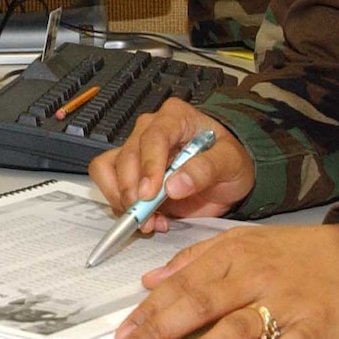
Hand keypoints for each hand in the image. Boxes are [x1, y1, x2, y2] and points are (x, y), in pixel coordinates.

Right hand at [88, 98, 253, 229]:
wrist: (226, 176)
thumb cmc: (229, 161)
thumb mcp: (230, 163)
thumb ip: (206, 170)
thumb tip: (174, 185)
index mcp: (176, 117)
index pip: (153, 137)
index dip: (148, 166)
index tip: (149, 194)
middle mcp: (150, 129)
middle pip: (127, 156)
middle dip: (133, 191)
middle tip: (148, 218)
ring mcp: (137, 150)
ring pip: (109, 169)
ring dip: (122, 199)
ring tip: (148, 221)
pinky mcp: (130, 172)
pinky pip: (109, 183)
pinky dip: (120, 205)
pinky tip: (147, 219)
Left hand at [110, 223, 338, 338]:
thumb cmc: (297, 252)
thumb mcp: (243, 241)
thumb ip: (195, 259)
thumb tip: (151, 280)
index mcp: (233, 255)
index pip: (180, 284)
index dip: (147, 311)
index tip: (121, 334)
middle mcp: (254, 277)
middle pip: (200, 304)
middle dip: (159, 330)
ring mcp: (285, 302)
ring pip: (239, 326)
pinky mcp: (316, 324)